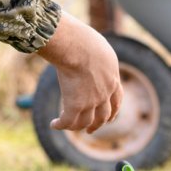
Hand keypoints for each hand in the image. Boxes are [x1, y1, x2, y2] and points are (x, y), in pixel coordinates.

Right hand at [37, 12, 122, 133]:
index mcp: (113, 79)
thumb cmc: (84, 40)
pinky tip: (54, 124)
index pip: (117, 100)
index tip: (110, 118)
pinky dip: (61, 125)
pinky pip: (68, 121)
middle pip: (104, 116)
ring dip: (77, 127)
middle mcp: (105, 94)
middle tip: (90, 130)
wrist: (77, 46)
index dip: (113, 111)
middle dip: (97, 124)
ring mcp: (91, 102)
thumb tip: (88, 50)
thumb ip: (97, 55)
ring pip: (86, 122)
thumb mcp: (98, 47)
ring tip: (67, 126)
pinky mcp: (75, 106)